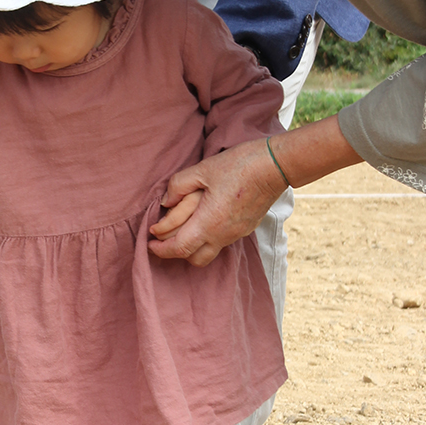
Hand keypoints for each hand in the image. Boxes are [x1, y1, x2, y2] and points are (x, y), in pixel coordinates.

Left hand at [148, 139, 286, 265]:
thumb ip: (178, 186)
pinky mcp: (246, 229)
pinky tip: (203, 223)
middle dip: (174, 253)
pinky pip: (221, 243)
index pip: (179, 248)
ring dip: (191, 248)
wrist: (275, 166)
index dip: (160, 249)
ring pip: (208, 254)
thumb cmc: (238, 165)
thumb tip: (164, 203)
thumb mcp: (202, 169)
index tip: (150, 241)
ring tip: (181, 231)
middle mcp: (223, 235)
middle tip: (162, 239)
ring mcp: (236, 234)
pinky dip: (207, 240)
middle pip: (193, 259)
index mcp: (209, 222)